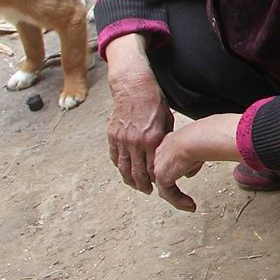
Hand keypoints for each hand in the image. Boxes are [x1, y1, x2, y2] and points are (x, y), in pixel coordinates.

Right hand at [105, 40, 170, 195]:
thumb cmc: (154, 102)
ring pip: (123, 167)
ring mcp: (122, 139)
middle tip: (146, 191)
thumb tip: (164, 155)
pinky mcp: (112, 135)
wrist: (134, 88)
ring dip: (129, 179)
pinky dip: (119, 165)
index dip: (155, 179)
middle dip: (142, 185)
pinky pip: (115, 156)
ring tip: (134, 185)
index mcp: (152, 139)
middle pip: (136, 172)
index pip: (152, 168)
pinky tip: (124, 170)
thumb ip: (164, 140)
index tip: (158, 185)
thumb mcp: (167, 121)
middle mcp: (136, 142)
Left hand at [152, 126, 205, 212]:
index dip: (173, 170)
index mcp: (169, 142)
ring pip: (164, 185)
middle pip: (162, 173)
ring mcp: (159, 165)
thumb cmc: (203, 136)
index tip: (182, 176)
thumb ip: (192, 158)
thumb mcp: (198, 146)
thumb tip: (192, 169)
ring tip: (189, 205)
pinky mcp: (161, 176)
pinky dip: (179, 201)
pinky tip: (191, 205)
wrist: (198, 138)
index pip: (168, 159)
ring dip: (176, 197)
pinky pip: (168, 194)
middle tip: (181, 196)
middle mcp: (160, 153)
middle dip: (170, 185)